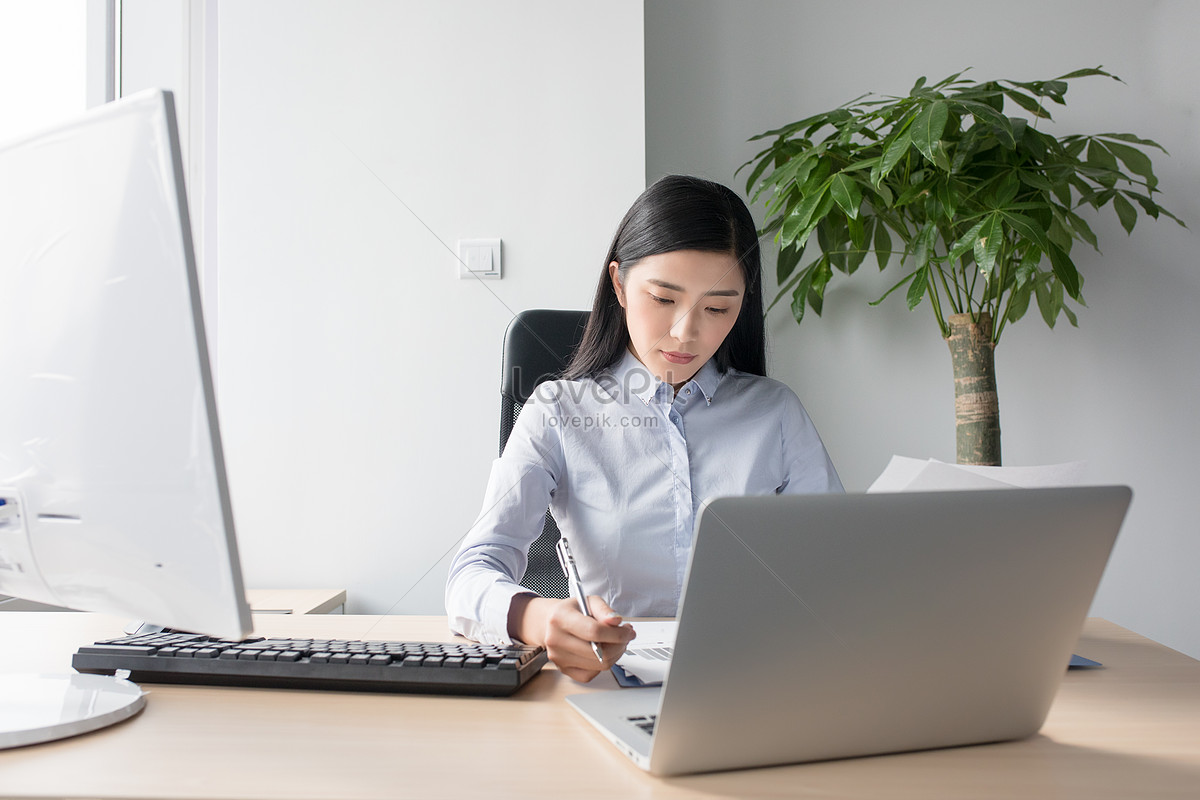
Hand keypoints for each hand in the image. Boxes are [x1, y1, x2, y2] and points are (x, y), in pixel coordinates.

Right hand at [509, 594, 634, 682]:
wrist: (553, 623)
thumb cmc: (573, 611)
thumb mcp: (589, 601)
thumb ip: (604, 610)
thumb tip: (616, 621)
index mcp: (560, 618)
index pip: (594, 631)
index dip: (617, 633)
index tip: (628, 631)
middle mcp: (556, 640)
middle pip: (599, 652)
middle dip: (620, 645)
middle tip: (626, 636)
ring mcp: (559, 657)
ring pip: (599, 665)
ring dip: (615, 654)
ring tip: (617, 642)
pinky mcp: (563, 669)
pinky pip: (591, 674)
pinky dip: (603, 664)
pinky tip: (604, 652)